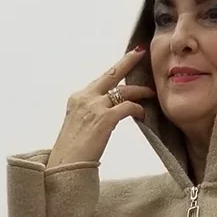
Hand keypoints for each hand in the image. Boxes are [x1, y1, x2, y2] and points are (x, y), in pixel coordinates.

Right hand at [46, 47, 157, 168]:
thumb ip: (90, 112)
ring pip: (124, 91)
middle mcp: (85, 97)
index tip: (126, 58)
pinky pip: (128, 107)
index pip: (101, 79)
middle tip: (140, 52)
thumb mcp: (77, 123)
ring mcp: (95, 107)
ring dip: (139, 91)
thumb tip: (108, 111)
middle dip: (128, 61)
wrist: (66, 164)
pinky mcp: (104, 119)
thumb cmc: (72, 150)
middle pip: (111, 74)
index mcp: (78, 97)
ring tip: (150, 93)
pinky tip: (143, 115)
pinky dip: (138, 109)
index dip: (116, 69)